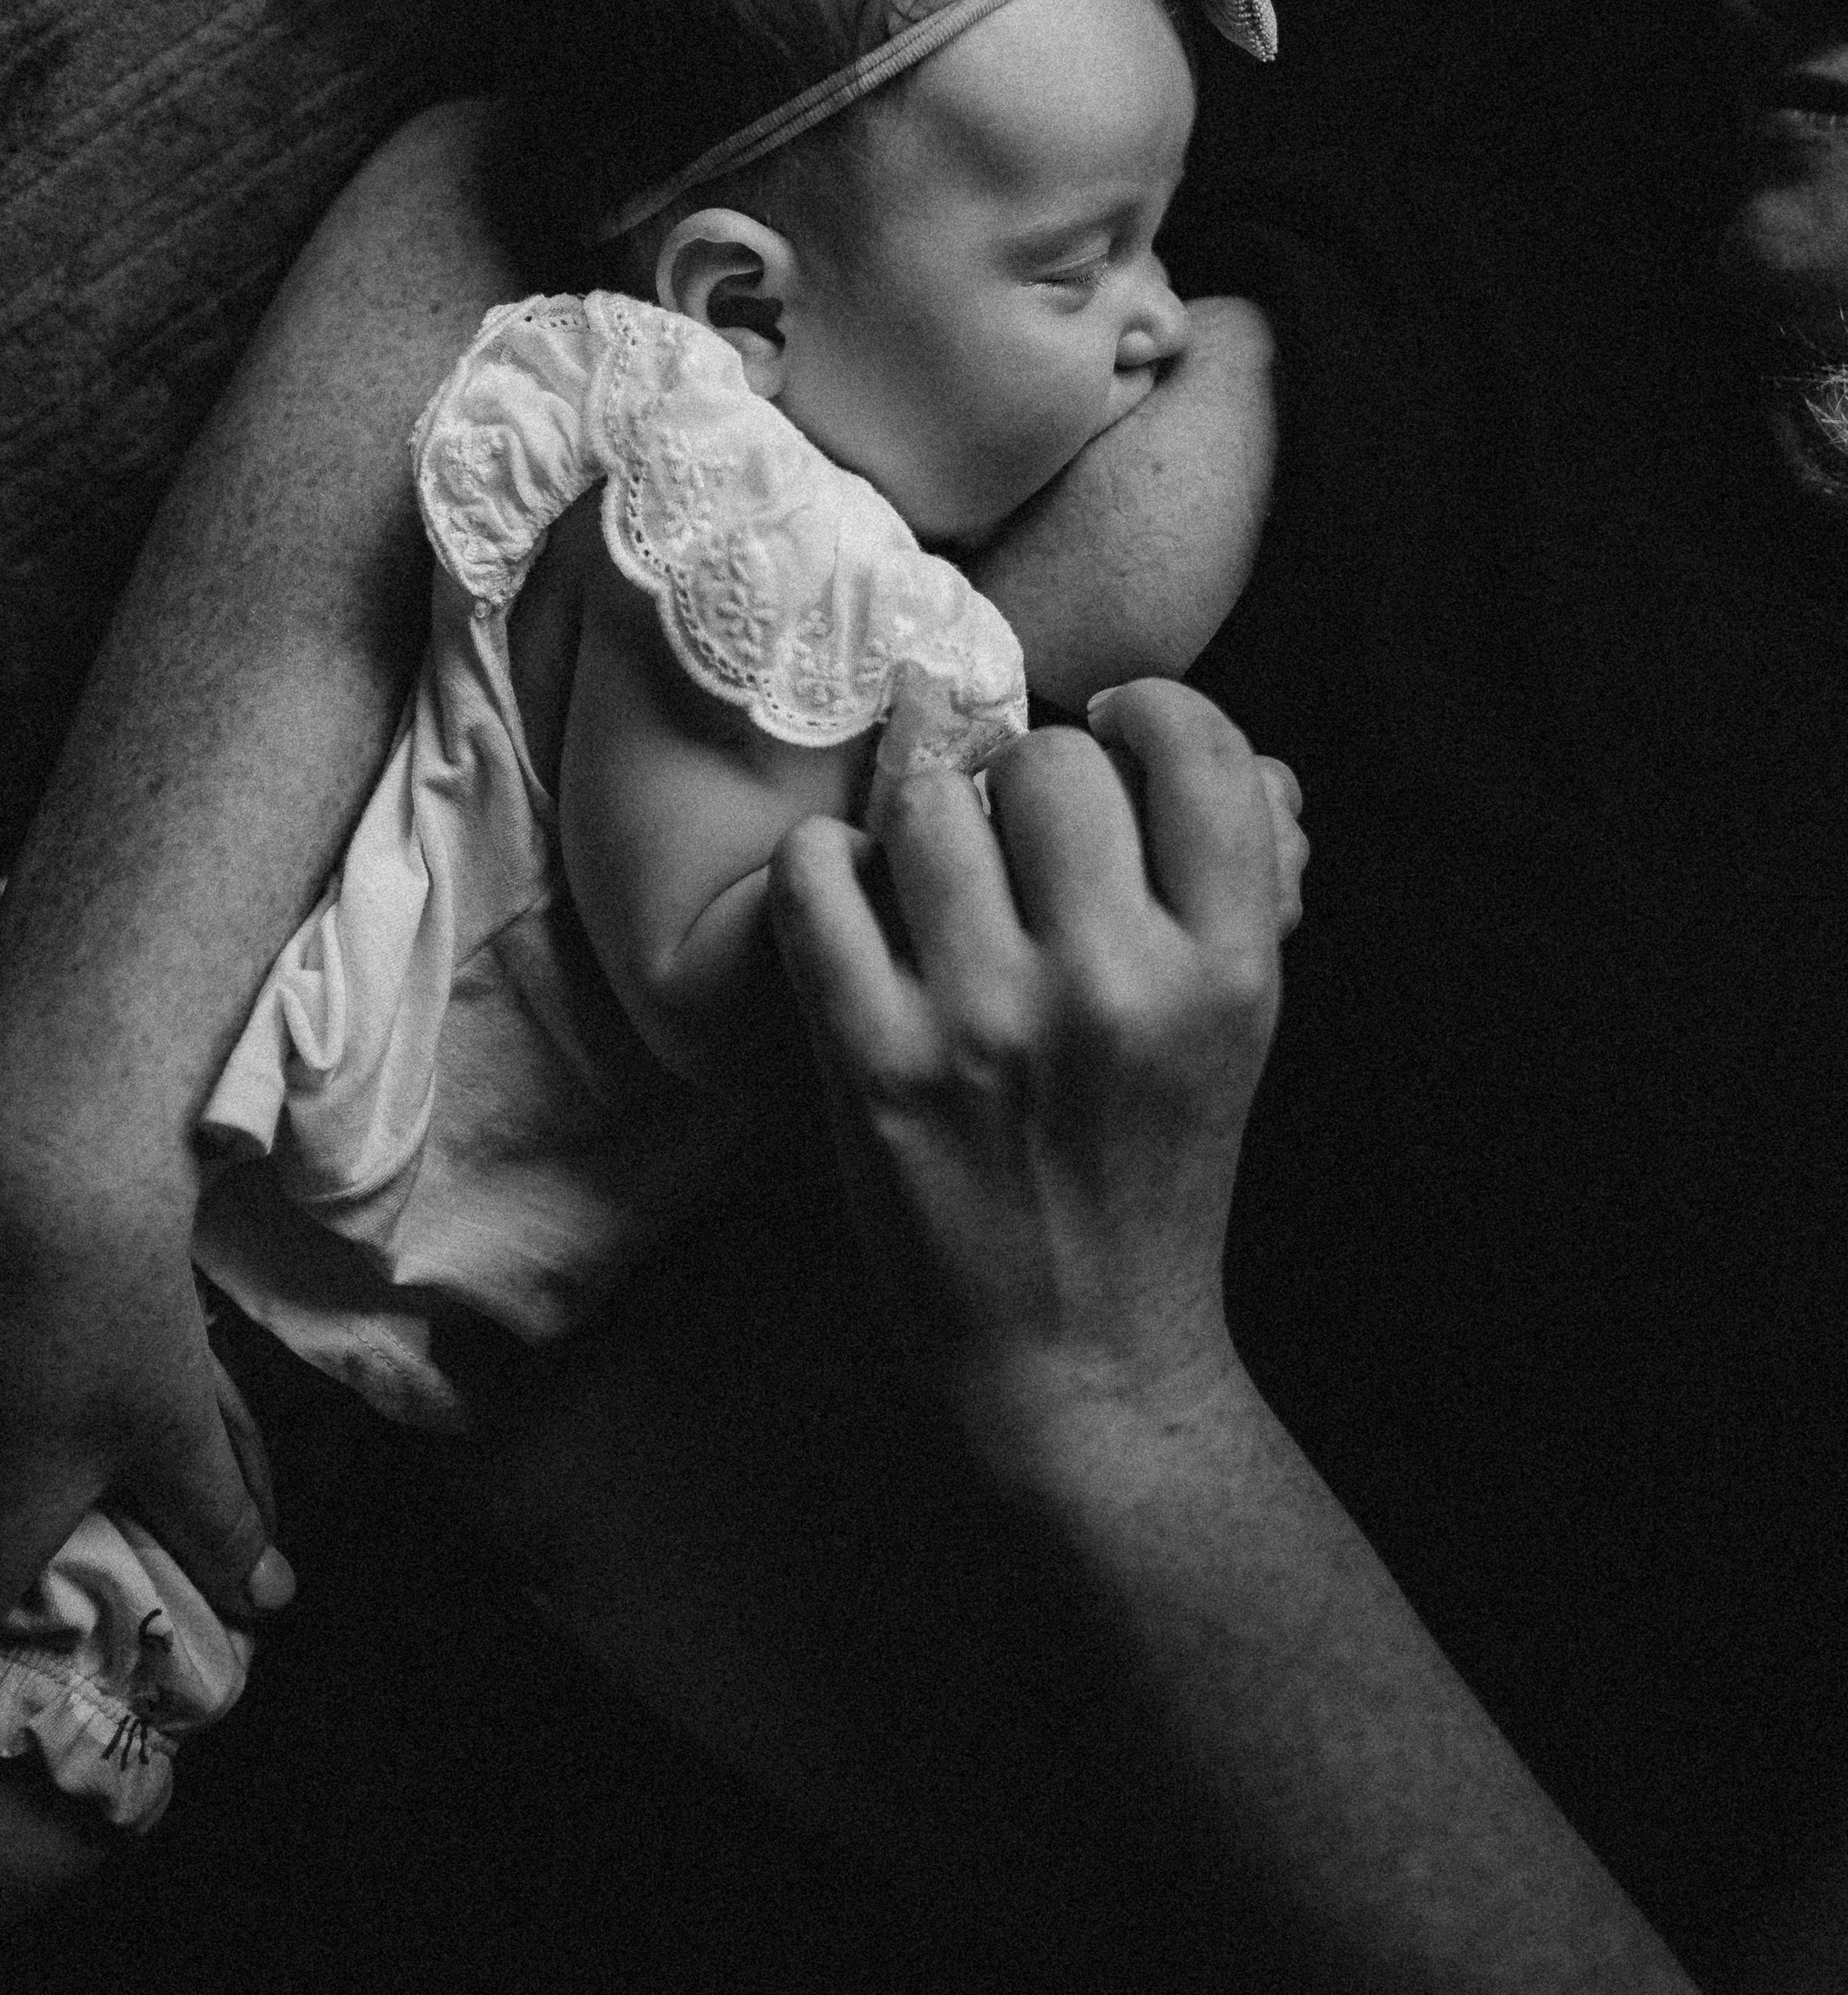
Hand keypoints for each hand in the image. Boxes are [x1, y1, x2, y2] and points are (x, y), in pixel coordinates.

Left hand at [768, 686, 1302, 1453]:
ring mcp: (987, 1023)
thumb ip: (1247, 881)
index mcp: (1228, 969)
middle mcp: (1115, 985)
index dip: (1150, 713)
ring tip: (937, 871)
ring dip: (927, 818)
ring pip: (932, 800)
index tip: (1118, 732)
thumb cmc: (1154, 1169)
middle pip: (1054, 762)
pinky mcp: (876, 1064)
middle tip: (1019, 834)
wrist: (1082, 1361)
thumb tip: (1256, 758)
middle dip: (1030, 780)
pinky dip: (825, 867)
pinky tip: (854, 896)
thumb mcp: (1240, 1029)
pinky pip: (818, 878)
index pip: (1197, 749)